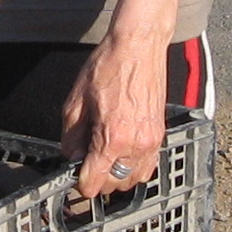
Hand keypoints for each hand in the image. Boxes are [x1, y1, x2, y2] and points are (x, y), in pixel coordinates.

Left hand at [61, 32, 168, 198]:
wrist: (138, 46)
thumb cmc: (109, 65)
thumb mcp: (76, 101)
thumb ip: (71, 136)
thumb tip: (71, 156)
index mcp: (113, 137)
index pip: (95, 182)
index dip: (80, 182)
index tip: (75, 175)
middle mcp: (136, 144)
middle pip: (114, 185)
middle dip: (97, 178)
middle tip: (86, 161)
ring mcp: (151, 141)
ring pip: (133, 180)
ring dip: (116, 176)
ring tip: (103, 158)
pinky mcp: (160, 135)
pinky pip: (148, 166)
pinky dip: (133, 168)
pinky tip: (121, 154)